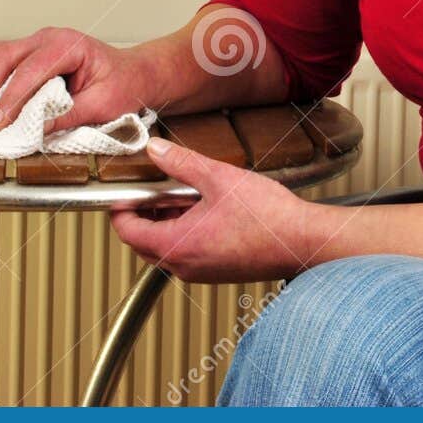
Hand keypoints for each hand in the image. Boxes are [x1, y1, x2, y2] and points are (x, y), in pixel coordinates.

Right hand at [0, 26, 154, 131]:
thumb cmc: (124, 84)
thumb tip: (36, 129)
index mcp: (69, 46)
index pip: (30, 70)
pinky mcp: (26, 53)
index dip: (11, 98)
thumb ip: (70, 115)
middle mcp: (48, 38)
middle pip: (3, 56)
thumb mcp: (104, 106)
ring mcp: (34, 43)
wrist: (134, 73)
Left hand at [109, 137, 325, 283]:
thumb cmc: (268, 217)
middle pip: (143, 243)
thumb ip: (182, 163)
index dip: (120, 208)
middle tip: (152, 188)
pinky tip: (206, 209)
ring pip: (166, 249)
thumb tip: (156, 150)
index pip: (127, 232)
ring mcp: (201, 272)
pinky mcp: (217, 272)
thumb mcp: (219, 178)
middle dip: (142, 215)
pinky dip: (184, 233)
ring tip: (183, 194)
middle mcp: (184, 266)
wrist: (302, 242)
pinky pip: (187, 253)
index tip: (123, 190)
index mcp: (177, 245)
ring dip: (165, 223)